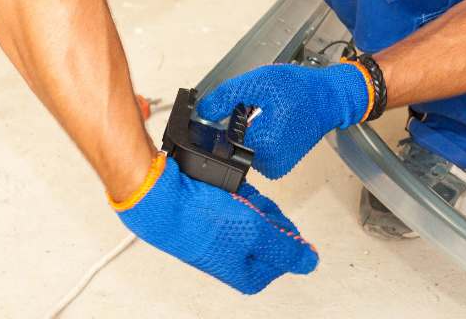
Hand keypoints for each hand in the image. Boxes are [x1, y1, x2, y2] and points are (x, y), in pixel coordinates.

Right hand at [112, 154, 317, 293]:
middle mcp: (234, 260)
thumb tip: (309, 262)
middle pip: (271, 232)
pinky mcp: (209, 219)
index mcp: (247, 275)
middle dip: (264, 212)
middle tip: (247, 205)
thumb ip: (286, 248)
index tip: (271, 219)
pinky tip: (222, 189)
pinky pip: (236, 201)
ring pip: (254, 213)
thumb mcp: (255, 232)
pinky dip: (234, 192)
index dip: (284, 231)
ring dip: (249, 200)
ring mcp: (221, 239)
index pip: (287, 254)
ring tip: (229, 196)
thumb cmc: (195, 220)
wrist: (157, 198)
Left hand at [197, 63, 372, 178]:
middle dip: (238, 125)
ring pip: (245, 149)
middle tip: (258, 107)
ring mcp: (274, 168)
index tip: (240, 107)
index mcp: (261, 143)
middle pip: (233, 144)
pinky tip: (273, 125)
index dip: (224, 119)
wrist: (329, 98)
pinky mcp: (280, 167)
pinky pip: (257, 153)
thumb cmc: (297, 88)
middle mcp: (267, 162)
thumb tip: (203, 112)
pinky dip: (260, 140)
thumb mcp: (257, 83)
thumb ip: (226, 97)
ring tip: (268, 115)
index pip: (222, 136)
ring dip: (249, 133)